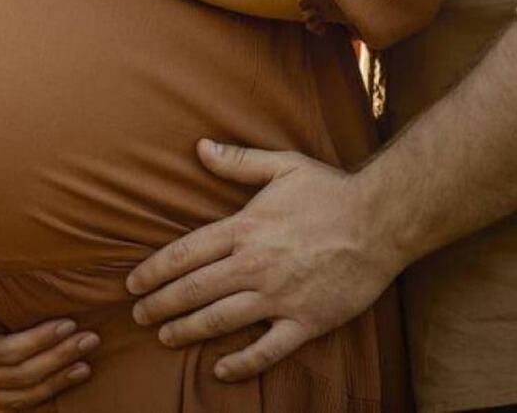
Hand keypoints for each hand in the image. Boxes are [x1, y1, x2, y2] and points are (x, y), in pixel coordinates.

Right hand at [0, 268, 99, 409]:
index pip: (8, 351)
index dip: (40, 341)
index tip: (67, 323)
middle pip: (23, 372)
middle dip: (59, 355)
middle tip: (89, 335)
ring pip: (26, 390)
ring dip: (60, 376)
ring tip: (88, 357)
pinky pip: (22, 400)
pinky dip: (51, 391)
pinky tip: (76, 375)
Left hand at [126, 139, 405, 381]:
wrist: (384, 220)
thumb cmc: (331, 190)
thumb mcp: (282, 166)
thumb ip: (237, 162)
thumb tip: (199, 147)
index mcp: (244, 229)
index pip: (184, 254)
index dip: (153, 271)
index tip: (133, 283)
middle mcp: (254, 265)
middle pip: (194, 290)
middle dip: (160, 305)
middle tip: (139, 315)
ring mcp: (280, 296)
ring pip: (220, 320)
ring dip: (187, 330)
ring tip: (165, 336)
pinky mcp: (307, 320)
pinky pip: (268, 349)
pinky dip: (243, 363)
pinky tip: (220, 369)